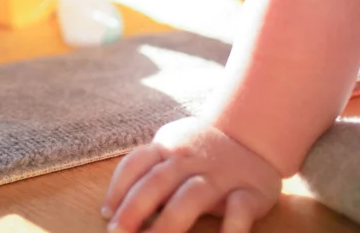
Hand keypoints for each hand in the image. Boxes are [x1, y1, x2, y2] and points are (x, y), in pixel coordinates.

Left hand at [103, 117, 281, 232]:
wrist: (253, 135)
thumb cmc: (200, 152)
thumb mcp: (172, 151)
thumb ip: (148, 174)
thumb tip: (114, 211)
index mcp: (167, 146)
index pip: (136, 164)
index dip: (118, 190)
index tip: (106, 215)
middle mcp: (191, 158)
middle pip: (158, 182)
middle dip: (134, 209)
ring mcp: (221, 174)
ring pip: (192, 196)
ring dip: (169, 222)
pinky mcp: (250, 190)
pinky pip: (240, 209)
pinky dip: (230, 227)